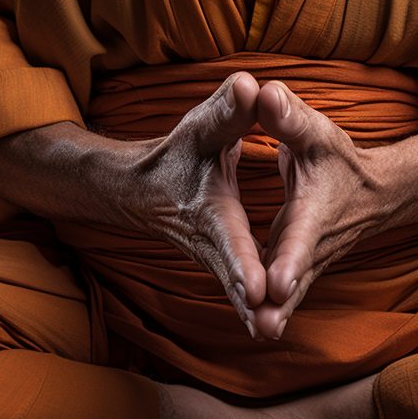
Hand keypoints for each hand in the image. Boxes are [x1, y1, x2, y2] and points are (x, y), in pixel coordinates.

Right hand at [126, 72, 267, 335]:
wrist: (142, 189)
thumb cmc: (175, 156)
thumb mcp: (201, 128)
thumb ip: (228, 110)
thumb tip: (250, 85)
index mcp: (210, 210)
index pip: (229, 238)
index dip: (242, 261)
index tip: (256, 288)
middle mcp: (211, 242)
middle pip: (234, 277)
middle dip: (251, 303)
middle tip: (271, 326)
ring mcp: (216, 260)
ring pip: (238, 293)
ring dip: (255, 314)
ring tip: (275, 333)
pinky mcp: (224, 266)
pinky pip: (240, 292)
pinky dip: (253, 311)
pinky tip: (270, 328)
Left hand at [250, 81, 388, 339]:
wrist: (376, 192)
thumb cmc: (342, 160)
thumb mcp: (315, 133)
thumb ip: (286, 117)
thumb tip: (262, 92)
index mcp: (315, 211)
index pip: (301, 236)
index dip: (291, 258)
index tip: (277, 281)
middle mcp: (313, 244)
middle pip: (295, 276)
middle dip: (281, 300)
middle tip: (263, 324)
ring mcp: (308, 263)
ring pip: (290, 294)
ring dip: (276, 313)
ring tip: (258, 332)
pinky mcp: (299, 271)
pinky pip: (285, 295)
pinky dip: (273, 311)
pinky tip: (255, 328)